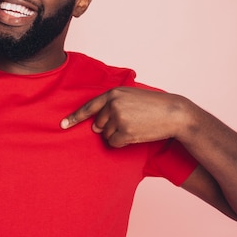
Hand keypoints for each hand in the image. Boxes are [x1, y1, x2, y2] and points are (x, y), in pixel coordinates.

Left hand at [60, 87, 187, 147]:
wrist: (174, 113)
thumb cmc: (153, 105)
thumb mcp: (130, 97)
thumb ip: (111, 105)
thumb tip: (94, 125)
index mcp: (113, 93)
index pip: (89, 107)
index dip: (74, 117)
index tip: (62, 125)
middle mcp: (113, 104)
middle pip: (98, 124)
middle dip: (109, 127)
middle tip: (130, 123)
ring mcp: (118, 118)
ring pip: (106, 135)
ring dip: (118, 135)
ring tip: (136, 126)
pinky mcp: (125, 131)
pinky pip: (114, 143)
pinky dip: (122, 143)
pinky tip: (135, 135)